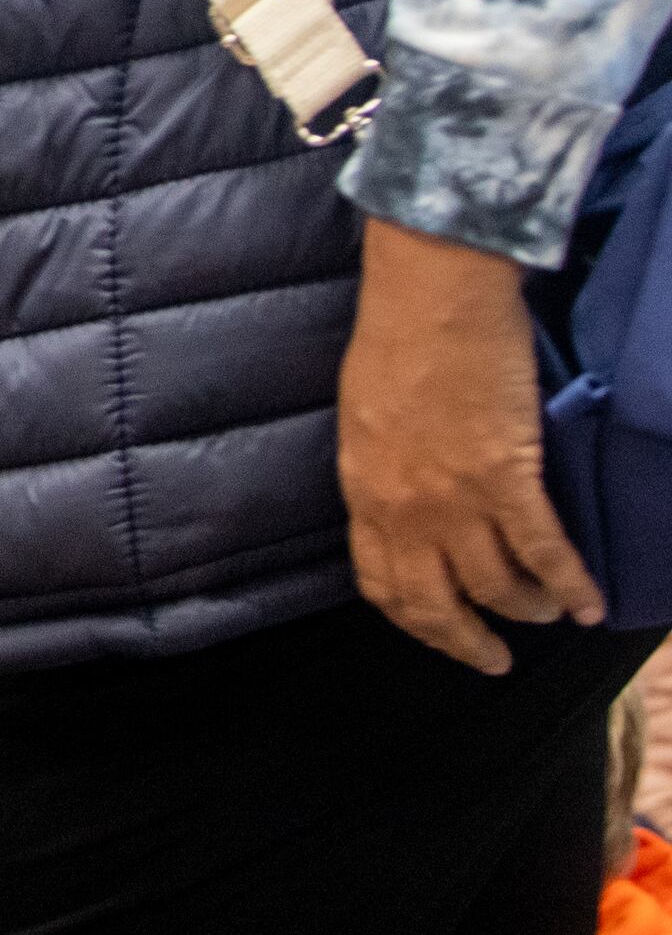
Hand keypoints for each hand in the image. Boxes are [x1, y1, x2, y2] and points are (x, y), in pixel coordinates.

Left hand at [337, 216, 602, 671]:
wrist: (430, 291)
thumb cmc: (396, 338)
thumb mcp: (365, 418)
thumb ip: (382, 470)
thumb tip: (403, 503)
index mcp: (364, 490)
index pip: (382, 582)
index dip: (416, 620)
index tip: (442, 633)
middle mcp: (404, 506)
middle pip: (435, 604)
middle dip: (468, 641)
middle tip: (494, 661)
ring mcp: (455, 497)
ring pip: (497, 588)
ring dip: (528, 610)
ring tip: (546, 613)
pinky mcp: (507, 477)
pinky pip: (544, 553)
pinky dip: (570, 587)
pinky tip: (588, 605)